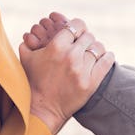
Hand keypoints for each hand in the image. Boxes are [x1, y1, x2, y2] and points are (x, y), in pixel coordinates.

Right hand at [18, 14, 113, 133]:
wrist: (42, 109)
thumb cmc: (33, 82)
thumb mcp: (27, 58)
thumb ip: (28, 41)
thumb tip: (31, 31)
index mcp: (56, 47)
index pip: (76, 25)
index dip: (77, 27)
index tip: (77, 32)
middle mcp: (70, 56)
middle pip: (88, 36)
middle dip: (85, 39)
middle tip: (84, 44)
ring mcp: (82, 70)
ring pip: (98, 48)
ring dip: (96, 49)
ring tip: (93, 52)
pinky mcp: (91, 83)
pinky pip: (106, 62)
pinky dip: (108, 57)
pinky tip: (106, 56)